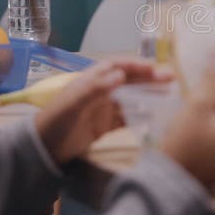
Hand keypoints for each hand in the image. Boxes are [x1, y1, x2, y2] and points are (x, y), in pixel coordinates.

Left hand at [35, 58, 169, 165]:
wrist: (43, 149)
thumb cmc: (55, 120)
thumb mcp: (73, 102)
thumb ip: (96, 88)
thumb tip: (121, 74)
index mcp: (92, 79)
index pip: (118, 66)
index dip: (137, 65)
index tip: (155, 67)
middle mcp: (101, 91)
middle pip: (129, 81)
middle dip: (149, 79)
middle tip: (171, 79)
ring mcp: (104, 109)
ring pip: (132, 99)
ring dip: (149, 96)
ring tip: (169, 95)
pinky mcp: (105, 126)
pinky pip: (127, 118)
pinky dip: (141, 116)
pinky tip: (154, 116)